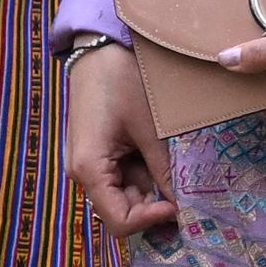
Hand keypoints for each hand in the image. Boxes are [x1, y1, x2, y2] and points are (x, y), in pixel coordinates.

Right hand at [64, 42, 175, 237]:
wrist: (99, 45)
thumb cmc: (121, 80)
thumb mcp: (149, 128)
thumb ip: (164, 170)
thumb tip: (183, 205)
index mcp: (89, 169)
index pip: (119, 221)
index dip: (151, 221)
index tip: (179, 206)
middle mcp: (81, 172)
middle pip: (120, 210)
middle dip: (153, 204)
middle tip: (184, 190)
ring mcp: (86, 162)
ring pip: (122, 194)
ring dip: (149, 188)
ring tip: (172, 166)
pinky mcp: (94, 151)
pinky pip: (119, 175)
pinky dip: (142, 173)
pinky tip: (158, 154)